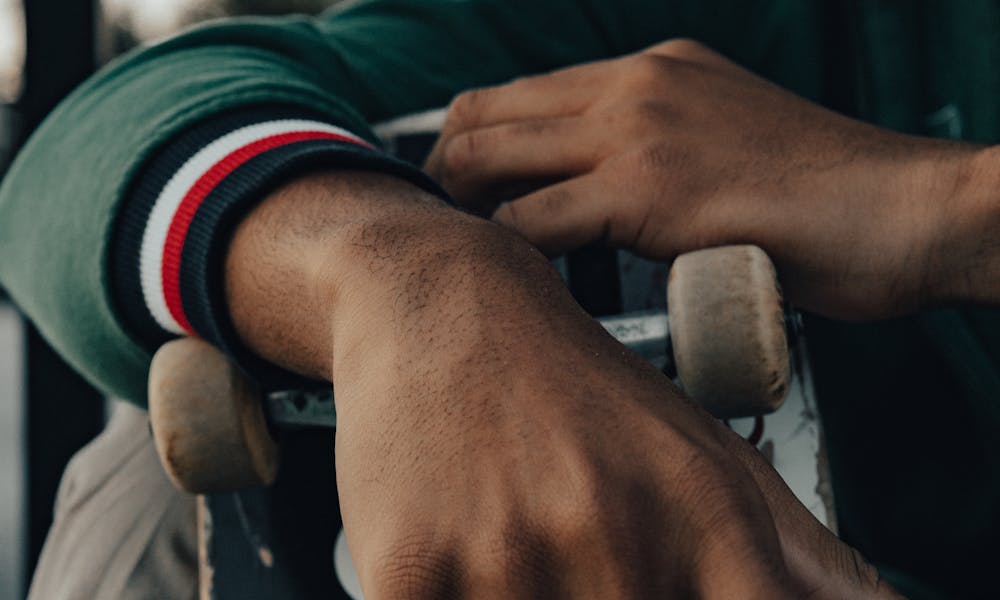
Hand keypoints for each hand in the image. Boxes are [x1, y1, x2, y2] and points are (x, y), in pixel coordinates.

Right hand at [221, 171, 896, 597]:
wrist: (440, 298)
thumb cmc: (569, 377)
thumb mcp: (698, 448)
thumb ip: (794, 550)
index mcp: (701, 517)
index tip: (687, 595)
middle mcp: (613, 537)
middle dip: (602, 599)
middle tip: (579, 552)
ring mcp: (510, 557)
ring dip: (523, 599)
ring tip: (512, 550)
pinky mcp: (411, 571)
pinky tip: (460, 563)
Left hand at [425, 39, 981, 319]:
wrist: (903, 209)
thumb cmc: (825, 194)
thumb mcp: (726, 140)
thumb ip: (659, 153)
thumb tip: (600, 197)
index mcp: (650, 71)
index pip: (519, 93)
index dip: (470, 141)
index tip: (460, 192)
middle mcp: (633, 87)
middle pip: (485, 115)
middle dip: (447, 175)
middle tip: (445, 230)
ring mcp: (638, 132)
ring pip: (493, 161)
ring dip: (466, 215)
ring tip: (469, 261)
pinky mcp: (649, 190)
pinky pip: (535, 223)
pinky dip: (509, 255)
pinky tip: (513, 283)